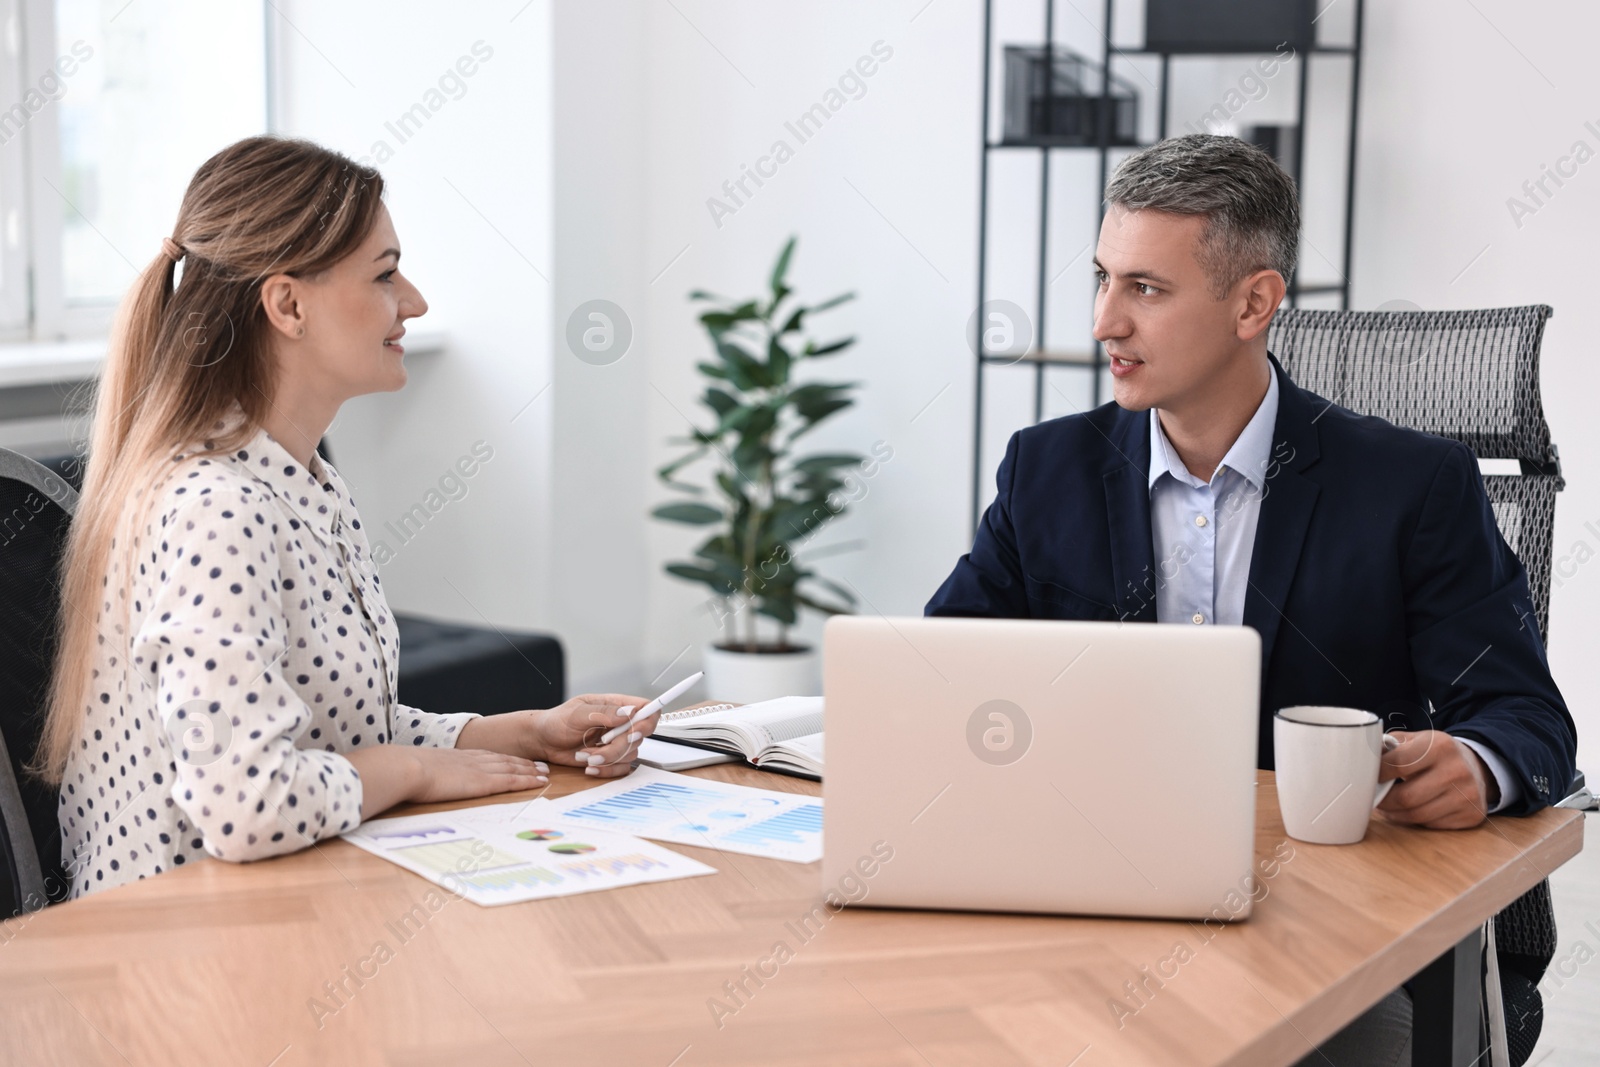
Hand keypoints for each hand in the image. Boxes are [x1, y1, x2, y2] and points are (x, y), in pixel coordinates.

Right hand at [410, 747, 549, 804]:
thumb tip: (423, 779)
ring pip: (513, 768)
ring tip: (544, 773)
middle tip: (541, 766)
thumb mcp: (422, 769)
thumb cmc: (407, 771)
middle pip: (506, 760)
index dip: (506, 759)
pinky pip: (511, 780)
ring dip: (530, 771)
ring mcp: (480, 770)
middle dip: (525, 763)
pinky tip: (539, 782)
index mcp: (459, 756)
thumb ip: (430, 773)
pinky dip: (527, 781)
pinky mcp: (483, 782)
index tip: (518, 760)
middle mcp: (473, 760)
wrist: (408, 768)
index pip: (489, 757)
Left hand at [533, 692, 657, 777]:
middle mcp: (619, 724)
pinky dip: (606, 770)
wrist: (543, 741)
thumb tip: (628, 713)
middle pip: (639, 737)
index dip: (648, 720)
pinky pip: (621, 768)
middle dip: (618, 746)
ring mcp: (616, 742)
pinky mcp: (610, 758)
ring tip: (584, 756)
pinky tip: (589, 766)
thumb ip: (603, 713)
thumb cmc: (557, 721)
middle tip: (597, 748)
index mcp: (615, 705)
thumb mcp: (577, 713)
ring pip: (630, 754)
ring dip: (608, 759)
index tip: (635, 731)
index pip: (646, 708)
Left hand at [1376, 730, 1493, 829]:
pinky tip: (1409, 812)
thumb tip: (1361, 761)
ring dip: (1395, 814)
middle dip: (1383, 801)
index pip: (1397, 765)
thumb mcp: (1415, 740)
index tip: (1365, 779)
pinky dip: (1415, 821)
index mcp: (1439, 746)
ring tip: (1387, 807)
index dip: (1376, 775)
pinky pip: (1431, 825)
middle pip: (1406, 797)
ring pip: (1417, 815)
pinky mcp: (1472, 815)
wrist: (1476, 767)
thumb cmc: (1435, 753)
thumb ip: (1388, 746)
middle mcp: (1457, 770)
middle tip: (1373, 798)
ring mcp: (1467, 795)